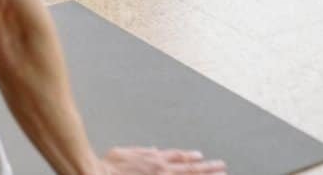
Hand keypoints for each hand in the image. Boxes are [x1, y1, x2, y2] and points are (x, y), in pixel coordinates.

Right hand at [100, 147, 225, 174]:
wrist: (100, 173)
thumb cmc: (108, 165)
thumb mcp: (123, 152)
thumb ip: (141, 152)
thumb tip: (153, 149)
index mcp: (153, 158)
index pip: (177, 157)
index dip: (190, 157)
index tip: (200, 156)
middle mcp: (162, 169)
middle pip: (190, 168)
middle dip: (208, 167)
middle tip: (222, 166)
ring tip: (221, 174)